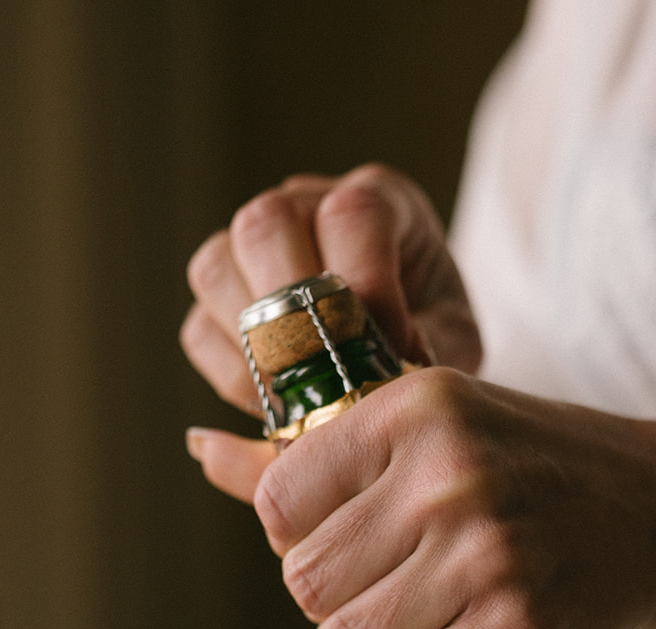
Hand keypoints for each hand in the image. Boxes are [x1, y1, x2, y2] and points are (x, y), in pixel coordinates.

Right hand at [181, 165, 481, 497]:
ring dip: (258, 345)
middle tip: (335, 373)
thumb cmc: (435, 332)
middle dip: (297, 310)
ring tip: (305, 395)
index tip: (396, 346)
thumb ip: (431, 350)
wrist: (414, 341)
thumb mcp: (455, 339)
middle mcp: (305, 206)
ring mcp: (253, 247)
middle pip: (266, 224)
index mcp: (379, 199)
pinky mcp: (224, 299)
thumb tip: (376, 380)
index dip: (368, 283)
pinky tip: (282, 402)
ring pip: (216, 270)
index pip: (353, 214)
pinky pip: (200, 331)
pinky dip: (234, 375)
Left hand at [241, 366, 655, 628]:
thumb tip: (198, 450)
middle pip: (306, 582)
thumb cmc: (544, 468)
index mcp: (416, 409)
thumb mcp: (440, 423)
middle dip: (333, 604)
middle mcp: (446, 476)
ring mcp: (485, 556)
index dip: (304, 540)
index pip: (281, 504)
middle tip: (386, 600)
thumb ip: (322, 448)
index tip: (350, 547)